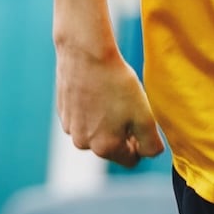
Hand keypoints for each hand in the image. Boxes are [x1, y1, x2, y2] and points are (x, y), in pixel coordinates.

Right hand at [56, 39, 163, 168]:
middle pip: (111, 147)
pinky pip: (81, 118)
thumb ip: (151, 144)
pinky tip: (96, 90)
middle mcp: (84, 143)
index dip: (140, 144)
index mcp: (105, 148)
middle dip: (121, 132)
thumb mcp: (145, 117)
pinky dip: (90, 110)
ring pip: (95, 132)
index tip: (141, 122)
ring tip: (110, 96)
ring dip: (104, 121)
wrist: (86, 54)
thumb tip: (149, 154)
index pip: (130, 160)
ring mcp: (70, 128)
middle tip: (126, 105)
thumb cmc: (117, 83)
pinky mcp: (62, 112)